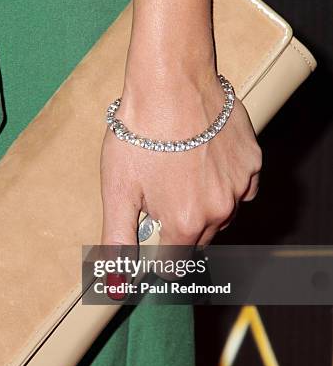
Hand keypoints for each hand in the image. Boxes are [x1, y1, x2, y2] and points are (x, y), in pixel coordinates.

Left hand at [100, 55, 261, 246]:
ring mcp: (241, 185)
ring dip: (202, 205)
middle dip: (179, 226)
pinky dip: (223, 182)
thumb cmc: (141, 134)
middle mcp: (219, 210)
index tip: (152, 237)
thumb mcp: (117, 191)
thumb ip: (117, 241)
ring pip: (221, 214)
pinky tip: (204, 161)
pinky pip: (241, 186)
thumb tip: (112, 282)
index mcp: (186, 223)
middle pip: (199, 240)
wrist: (171, 83)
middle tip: (160, 194)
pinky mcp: (253, 161)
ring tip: (180, 172)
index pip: (175, 264)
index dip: (159, 255)